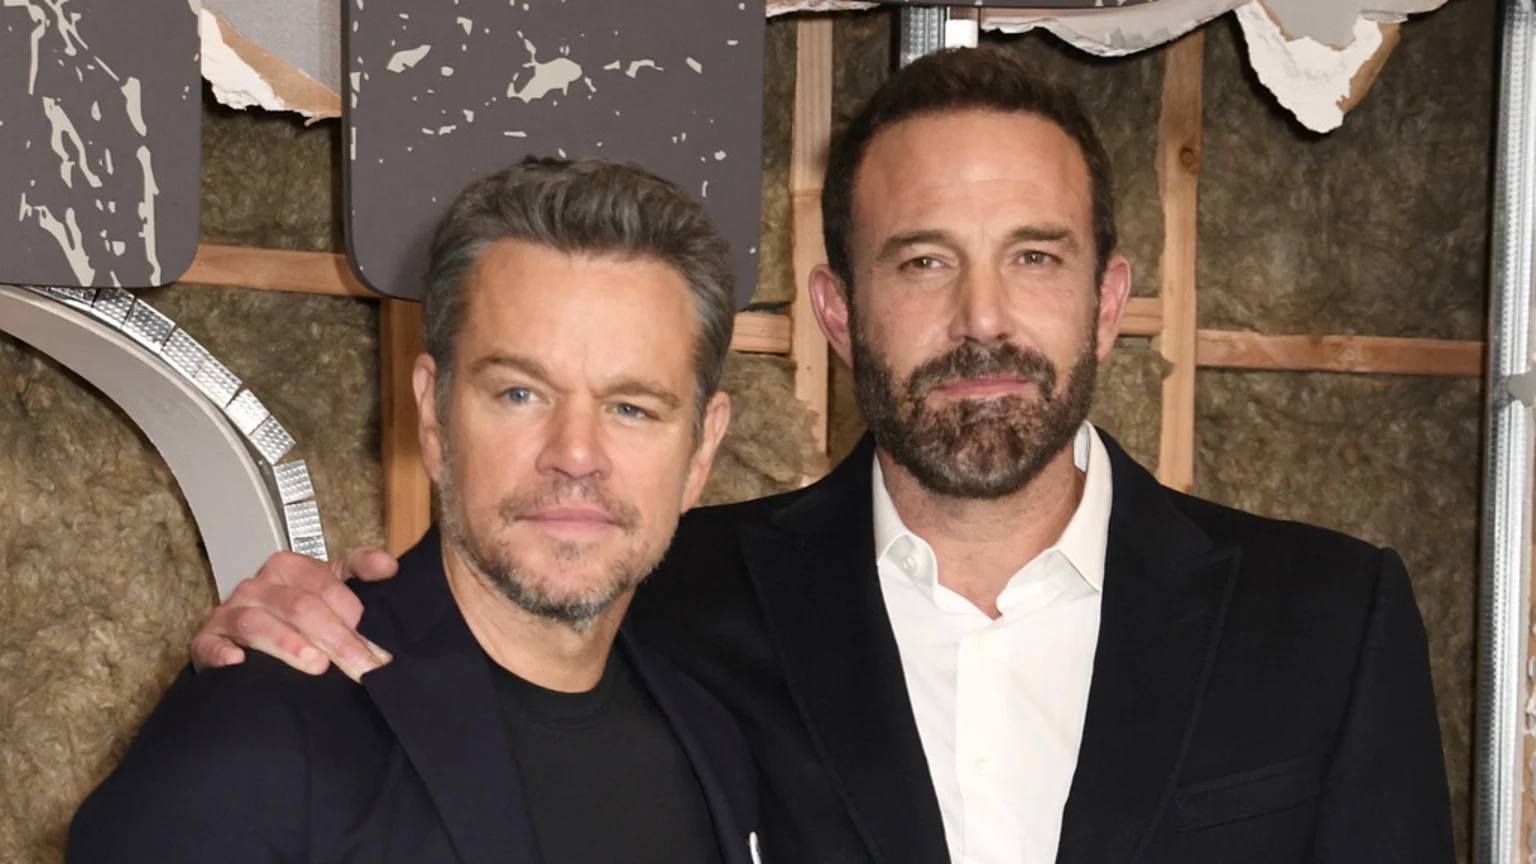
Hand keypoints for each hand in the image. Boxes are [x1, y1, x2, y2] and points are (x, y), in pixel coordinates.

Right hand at [190, 546, 399, 681]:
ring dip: (288, 645)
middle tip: (363, 669)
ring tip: (318, 667)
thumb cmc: (297, 614)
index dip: (354, 613)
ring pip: (258, 624)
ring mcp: (230, 613)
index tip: (379, 647)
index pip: (326, 585)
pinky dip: (223, 653)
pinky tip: (240, 664)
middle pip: (300, 607)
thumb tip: (390, 567)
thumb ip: (360, 568)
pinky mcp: (207, 641)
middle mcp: (257, 585)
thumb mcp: (330, 585)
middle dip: (337, 640)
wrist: (245, 641)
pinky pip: (211, 645)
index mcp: (289, 567)